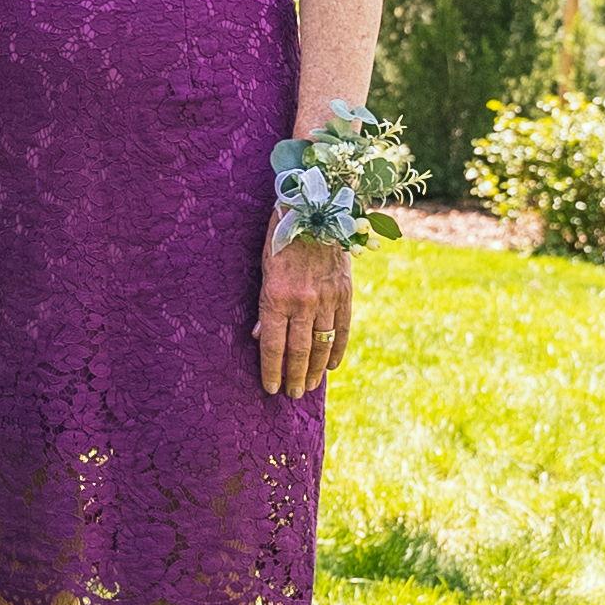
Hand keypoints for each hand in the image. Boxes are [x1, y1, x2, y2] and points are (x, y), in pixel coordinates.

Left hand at [256, 224, 356, 397]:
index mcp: (276, 296)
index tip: (270, 389)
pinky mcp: (345, 293)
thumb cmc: (280, 238)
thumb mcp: (263, 269)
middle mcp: (302, 302)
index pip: (273, 345)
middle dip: (293, 376)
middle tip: (292, 395)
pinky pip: (342, 329)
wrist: (315, 209)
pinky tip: (331, 366)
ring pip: (321, 345)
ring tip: (308, 387)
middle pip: (298, 351)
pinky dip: (337, 350)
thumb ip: (264, 306)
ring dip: (314, 370)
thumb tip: (260, 337)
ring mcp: (326, 299)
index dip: (271, 370)